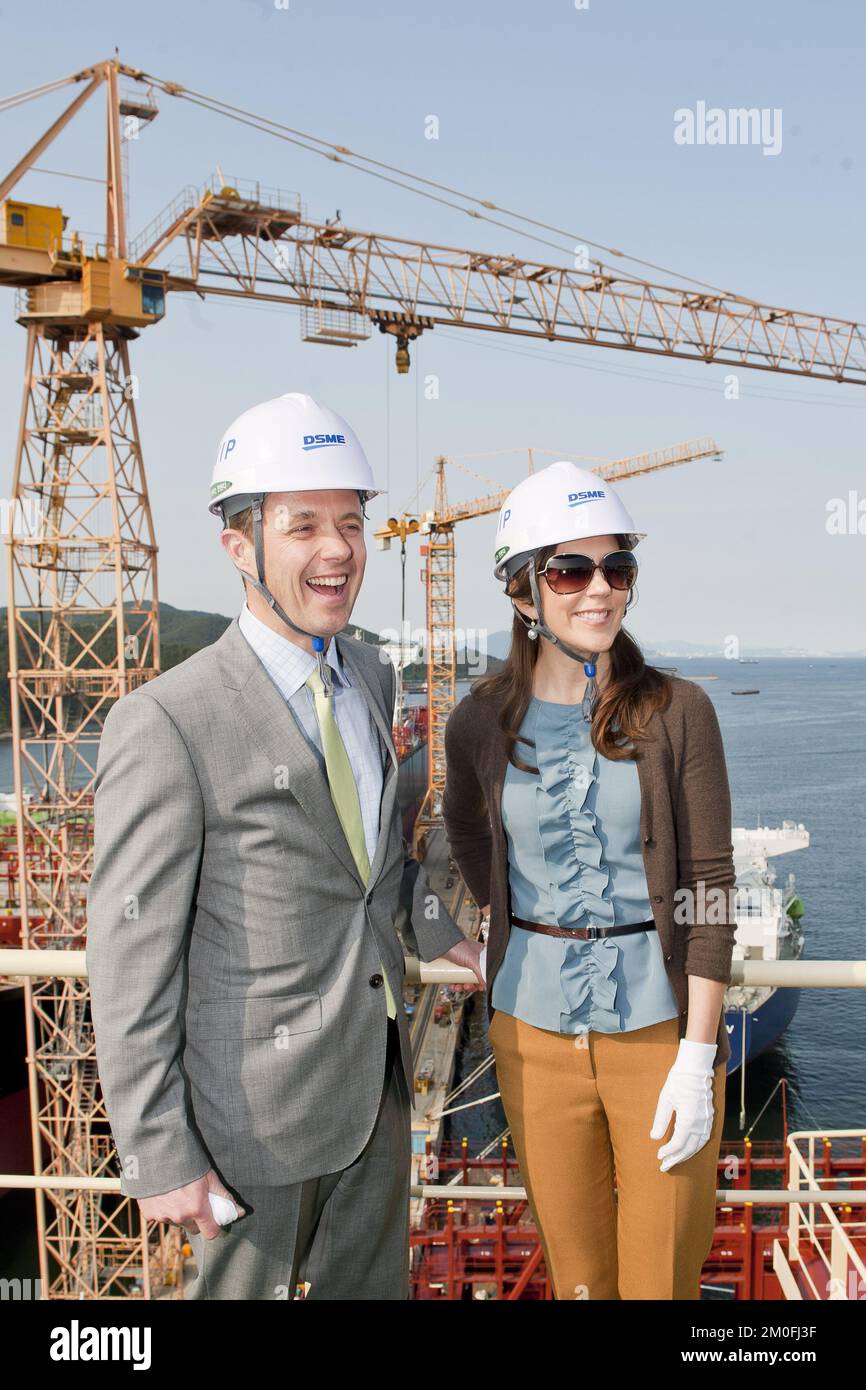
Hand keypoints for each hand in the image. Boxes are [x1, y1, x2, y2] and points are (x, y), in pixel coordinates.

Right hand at [138, 1169, 245, 1240]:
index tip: (212, 1216)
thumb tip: (240, 1212)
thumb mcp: (210, 1177)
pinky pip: (161, 1217)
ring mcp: (163, 1216)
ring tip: (178, 1193)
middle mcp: (180, 1216)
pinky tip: (164, 1194)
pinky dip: (164, 1210)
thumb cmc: (188, 1162)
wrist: (157, 1152)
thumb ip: (224, 1197)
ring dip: (179, 1214)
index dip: (213, 1226)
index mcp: (197, 1208)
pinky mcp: (149, 1213)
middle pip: (193, 1228)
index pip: (210, 1233)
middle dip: (196, 1219)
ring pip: (177, 1223)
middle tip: (195, 1201)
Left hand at [441, 936, 485, 992]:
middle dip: (470, 985)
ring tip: (457, 987)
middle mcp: (473, 958)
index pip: (485, 971)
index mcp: (481, 955)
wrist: (440, 943)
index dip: (482, 981)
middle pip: (474, 977)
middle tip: (466, 987)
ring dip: (462, 986)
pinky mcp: (453, 965)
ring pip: (465, 978)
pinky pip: (456, 977)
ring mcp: (463, 961)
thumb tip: (485, 986)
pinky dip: (455, 984)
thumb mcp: (473, 961)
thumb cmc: (458, 947)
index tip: (479, 987)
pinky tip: (452, 986)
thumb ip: (482, 974)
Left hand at [650, 1039, 716, 1171]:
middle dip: (676, 1159)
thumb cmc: (678, 1081)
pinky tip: (688, 1148)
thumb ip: (660, 1121)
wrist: (696, 1068)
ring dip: (686, 1155)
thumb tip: (655, 1138)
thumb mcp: (665, 1100)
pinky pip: (704, 1138)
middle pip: (689, 1149)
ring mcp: (707, 1121)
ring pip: (698, 1145)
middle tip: (664, 1166)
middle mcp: (701, 1124)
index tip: (659, 1156)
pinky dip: (695, 1146)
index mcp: (689, 1120)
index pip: (678, 1144)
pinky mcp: (710, 1117)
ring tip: (675, 1160)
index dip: (668, 1152)